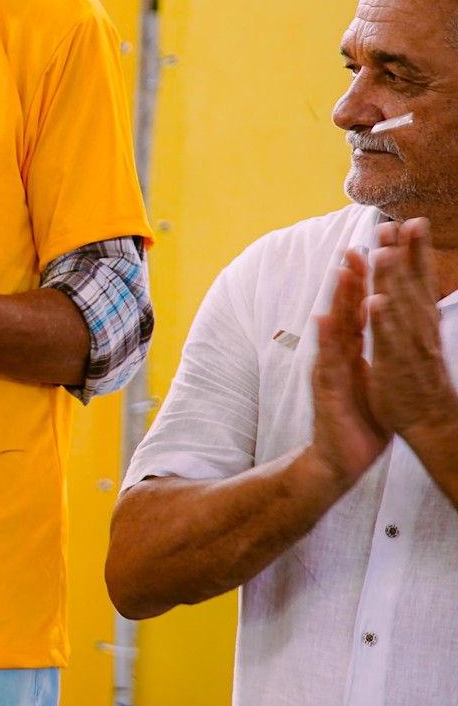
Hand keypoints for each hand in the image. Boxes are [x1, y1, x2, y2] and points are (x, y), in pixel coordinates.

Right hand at [306, 248, 390, 487]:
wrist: (341, 458)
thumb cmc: (360, 419)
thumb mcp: (373, 379)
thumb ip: (373, 353)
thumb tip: (382, 332)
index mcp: (354, 352)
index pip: (360, 311)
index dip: (367, 282)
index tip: (375, 251)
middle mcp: (338, 355)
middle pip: (345, 312)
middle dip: (350, 280)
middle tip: (355, 247)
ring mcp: (329, 370)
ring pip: (333, 330)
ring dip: (337, 301)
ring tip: (341, 273)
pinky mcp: (325, 390)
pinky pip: (326, 361)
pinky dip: (325, 340)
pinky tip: (322, 320)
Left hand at [365, 218, 457, 437]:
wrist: (432, 420)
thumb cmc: (420, 378)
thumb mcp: (419, 338)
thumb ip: (415, 310)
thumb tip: (414, 284)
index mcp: (420, 320)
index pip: (418, 280)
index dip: (414, 252)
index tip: (410, 222)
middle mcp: (418, 328)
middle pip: (410, 285)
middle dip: (403, 254)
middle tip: (395, 222)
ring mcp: (408, 346)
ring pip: (400, 308)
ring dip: (392, 279)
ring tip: (385, 251)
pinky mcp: (396, 366)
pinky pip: (388, 341)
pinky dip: (383, 321)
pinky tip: (376, 301)